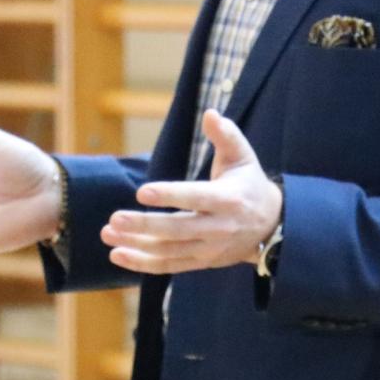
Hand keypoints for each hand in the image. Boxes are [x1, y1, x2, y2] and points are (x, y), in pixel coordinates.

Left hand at [102, 111, 282, 274]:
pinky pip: (169, 266)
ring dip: (136, 244)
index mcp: (228, 200)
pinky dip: (143, 264)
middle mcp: (219, 228)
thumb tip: (210, 113)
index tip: (141, 192)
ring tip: (108, 233)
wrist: (272, 225)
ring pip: (169, 251)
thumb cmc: (249, 184)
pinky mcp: (202, 262)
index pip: (196, 198)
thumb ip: (226, 135)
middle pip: (177, 230)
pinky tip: (118, 254)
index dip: (170, 196)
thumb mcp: (243, 157)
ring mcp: (209, 248)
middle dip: (145, 225)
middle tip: (115, 218)